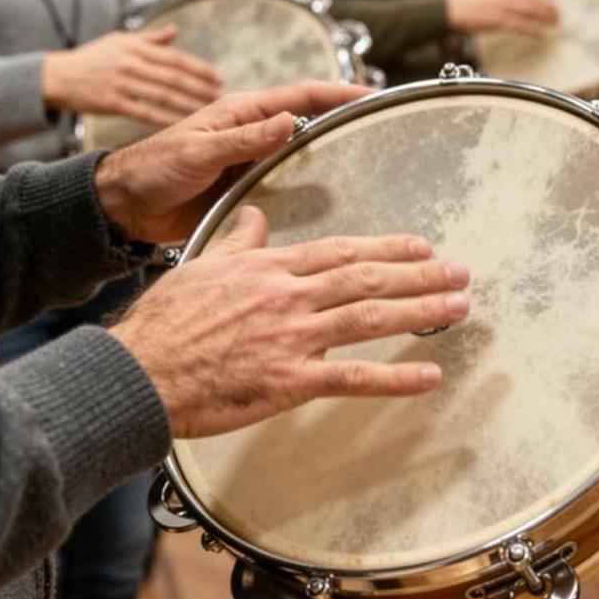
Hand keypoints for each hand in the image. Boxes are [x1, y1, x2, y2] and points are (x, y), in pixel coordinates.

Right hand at [42, 27, 221, 126]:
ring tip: (207, 111)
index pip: (174, 58)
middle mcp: (129, 63)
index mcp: (134, 47)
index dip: (199, 69)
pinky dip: (165, 119)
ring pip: (162, 95)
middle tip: (220, 97)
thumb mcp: (118, 41)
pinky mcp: (112, 102)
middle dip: (200, 88)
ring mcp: (121, 83)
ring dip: (188, 104)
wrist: (55, 76)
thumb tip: (175, 31)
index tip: (219, 78)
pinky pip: (144, 112)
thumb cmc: (92, 58)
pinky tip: (182, 124)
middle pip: (173, 77)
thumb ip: (149, 39)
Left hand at [94, 81, 371, 243]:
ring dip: (333, 156)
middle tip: (385, 127)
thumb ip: (244, 138)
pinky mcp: (248, 189)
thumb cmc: (153, 168)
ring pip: (303, 154)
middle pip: (311, 121)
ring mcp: (253, 162)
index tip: (373, 94)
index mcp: (242, 112)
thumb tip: (291, 119)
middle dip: (345, 119)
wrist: (127, 206)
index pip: (301, 95)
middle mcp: (253, 134)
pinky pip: (288, 185)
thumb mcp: (198, 150)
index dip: (339, 92)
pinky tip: (331, 201)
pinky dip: (312, 188)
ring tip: (370, 165)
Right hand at [110, 206, 471, 437]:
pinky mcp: (289, 380)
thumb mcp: (201, 266)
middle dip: (421, 275)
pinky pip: (353, 377)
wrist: (138, 371)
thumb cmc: (164, 324)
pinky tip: (429, 375)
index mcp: (269, 268)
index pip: (341, 251)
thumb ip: (238, 242)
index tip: (421, 247)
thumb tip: (255, 217)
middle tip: (460, 272)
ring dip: (421, 311)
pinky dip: (395, 377)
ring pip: (370, 317)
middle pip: (367, 278)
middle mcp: (288, 296)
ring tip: (459, 307)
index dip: (387, 249)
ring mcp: (292, 337)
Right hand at [446, 0, 559, 36]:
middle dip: (548, 9)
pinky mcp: (497, 20)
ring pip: (529, 12)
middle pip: (532, 1)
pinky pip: (520, 25)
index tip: (552, 5)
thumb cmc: (463, 4)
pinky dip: (532, 30)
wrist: (448, 9)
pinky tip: (540, 34)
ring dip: (544, 18)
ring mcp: (501, 6)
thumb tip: (511, 1)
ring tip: (554, 24)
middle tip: (559, 16)